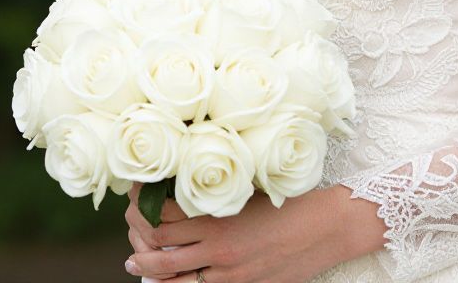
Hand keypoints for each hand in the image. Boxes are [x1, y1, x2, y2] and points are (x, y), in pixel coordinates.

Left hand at [123, 184, 385, 282]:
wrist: (327, 228)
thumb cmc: (294, 201)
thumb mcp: (254, 187)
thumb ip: (223, 191)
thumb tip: (193, 185)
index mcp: (220, 214)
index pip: (163, 211)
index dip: (142, 202)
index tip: (135, 192)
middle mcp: (217, 246)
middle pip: (158, 245)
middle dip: (137, 236)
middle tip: (130, 227)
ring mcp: (226, 272)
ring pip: (170, 276)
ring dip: (147, 268)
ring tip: (135, 263)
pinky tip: (167, 282)